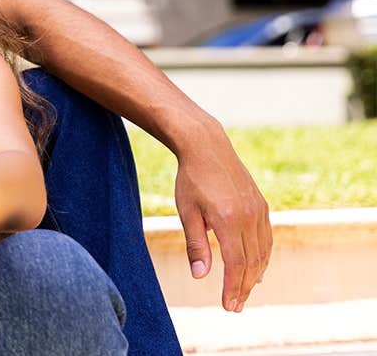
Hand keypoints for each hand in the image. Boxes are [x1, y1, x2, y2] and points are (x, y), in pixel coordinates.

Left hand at [174, 120, 270, 312]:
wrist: (207, 147)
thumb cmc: (191, 180)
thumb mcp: (187, 213)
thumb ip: (195, 245)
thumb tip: (201, 276)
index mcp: (229, 220)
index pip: (236, 264)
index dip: (232, 287)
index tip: (227, 305)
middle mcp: (250, 217)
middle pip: (252, 263)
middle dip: (244, 288)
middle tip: (235, 306)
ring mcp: (259, 211)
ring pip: (263, 252)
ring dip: (255, 275)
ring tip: (244, 292)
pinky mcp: (262, 205)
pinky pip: (266, 238)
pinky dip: (262, 257)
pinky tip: (256, 268)